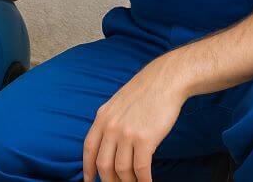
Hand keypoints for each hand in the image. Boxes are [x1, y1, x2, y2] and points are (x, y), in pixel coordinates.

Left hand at [83, 55, 189, 181]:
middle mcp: (111, 126)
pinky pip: (141, 169)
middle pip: (103, 164)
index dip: (87, 168)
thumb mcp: (118, 104)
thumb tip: (107, 144)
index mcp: (102, 117)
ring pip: (121, 170)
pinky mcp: (145, 139)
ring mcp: (126, 133)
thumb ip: (110, 122)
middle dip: (108, 180)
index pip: (89, 148)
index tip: (89, 180)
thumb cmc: (145, 93)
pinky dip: (143, 181)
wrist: (165, 80)